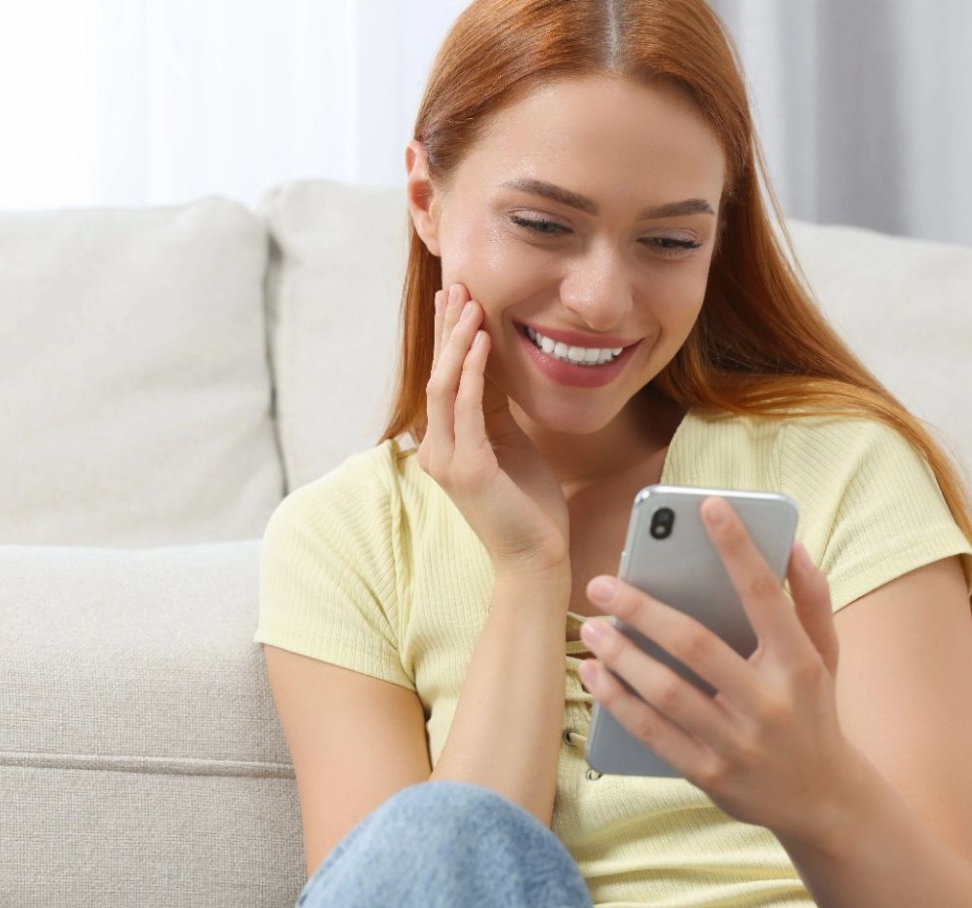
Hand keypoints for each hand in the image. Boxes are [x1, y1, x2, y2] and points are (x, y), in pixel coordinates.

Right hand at [417, 282, 570, 574]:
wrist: (535, 558)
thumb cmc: (528, 505)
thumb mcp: (510, 443)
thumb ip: (494, 408)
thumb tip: (488, 364)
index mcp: (445, 444)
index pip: (442, 379)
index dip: (448, 337)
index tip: (456, 298)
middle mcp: (435, 450)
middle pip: (435, 374)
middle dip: (447, 328)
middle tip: (456, 285)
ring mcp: (446, 460)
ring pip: (443, 386)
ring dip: (457, 342)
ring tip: (470, 304)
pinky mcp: (467, 469)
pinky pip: (465, 408)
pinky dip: (472, 372)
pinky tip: (481, 343)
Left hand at [575, 495, 846, 834]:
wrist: (824, 802)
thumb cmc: (814, 712)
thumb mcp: (826, 657)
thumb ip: (812, 599)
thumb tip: (791, 545)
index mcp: (798, 663)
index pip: (765, 596)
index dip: (738, 548)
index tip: (708, 506)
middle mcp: (768, 702)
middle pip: (696, 646)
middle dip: (643, 610)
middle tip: (602, 584)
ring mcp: (738, 743)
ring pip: (667, 692)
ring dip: (621, 657)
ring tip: (590, 628)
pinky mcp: (710, 775)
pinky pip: (654, 735)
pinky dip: (618, 703)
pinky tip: (594, 676)